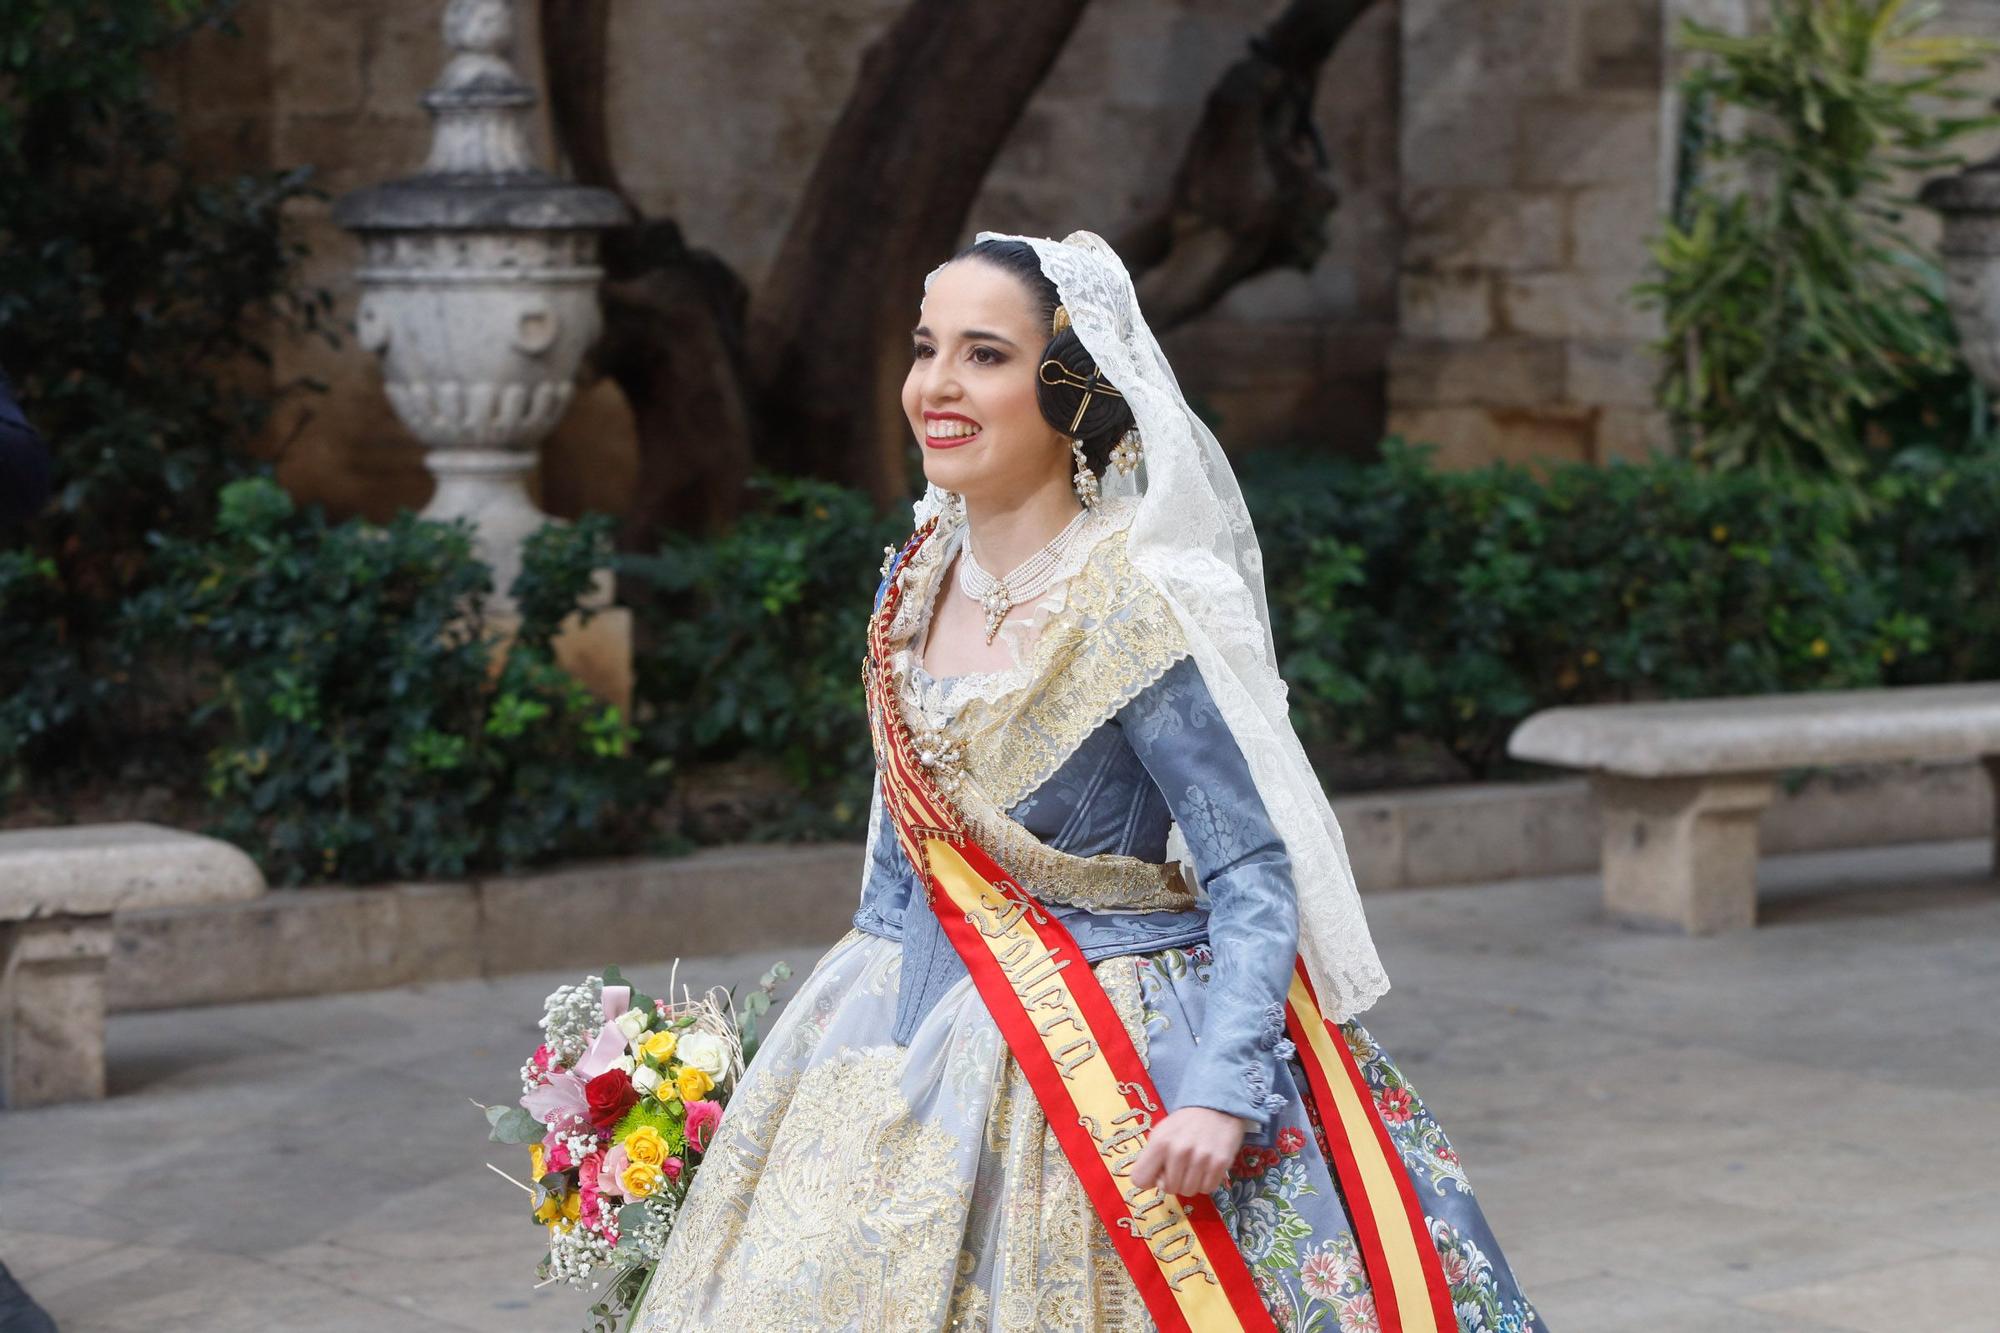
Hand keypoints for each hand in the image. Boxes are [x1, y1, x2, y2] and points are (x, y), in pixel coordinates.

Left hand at [1128, 1105, 1249, 1197]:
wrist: (1217, 1108)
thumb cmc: (1185, 1123)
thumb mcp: (1161, 1133)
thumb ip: (1151, 1157)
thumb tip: (1150, 1183)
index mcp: (1159, 1142)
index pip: (1140, 1179)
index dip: (1149, 1179)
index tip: (1158, 1172)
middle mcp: (1179, 1151)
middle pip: (1169, 1189)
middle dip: (1173, 1181)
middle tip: (1180, 1167)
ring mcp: (1201, 1158)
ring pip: (1189, 1191)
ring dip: (1190, 1182)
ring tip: (1194, 1165)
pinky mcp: (1220, 1163)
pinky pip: (1208, 1189)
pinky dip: (1206, 1182)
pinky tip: (1207, 1167)